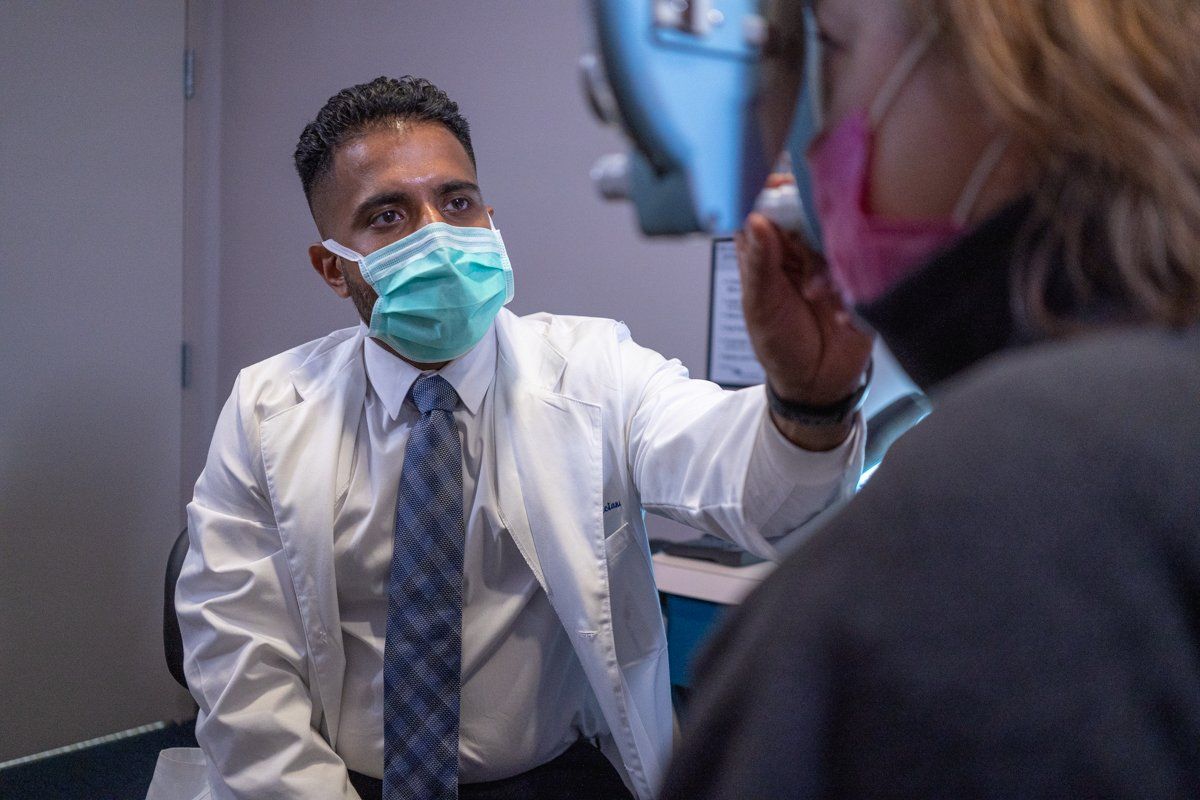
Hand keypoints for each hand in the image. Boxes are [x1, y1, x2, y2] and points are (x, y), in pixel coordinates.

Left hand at [737, 197, 873, 449]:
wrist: (817, 385)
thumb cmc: (781, 344)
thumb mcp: (761, 306)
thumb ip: (759, 264)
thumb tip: (756, 219)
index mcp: (772, 250)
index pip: (774, 206)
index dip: (779, 192)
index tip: (785, 186)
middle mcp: (805, 249)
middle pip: (814, 211)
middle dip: (814, 224)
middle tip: (808, 249)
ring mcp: (837, 261)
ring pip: (843, 237)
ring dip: (830, 265)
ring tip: (815, 297)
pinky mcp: (864, 280)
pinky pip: (867, 268)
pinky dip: (851, 291)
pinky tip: (839, 316)